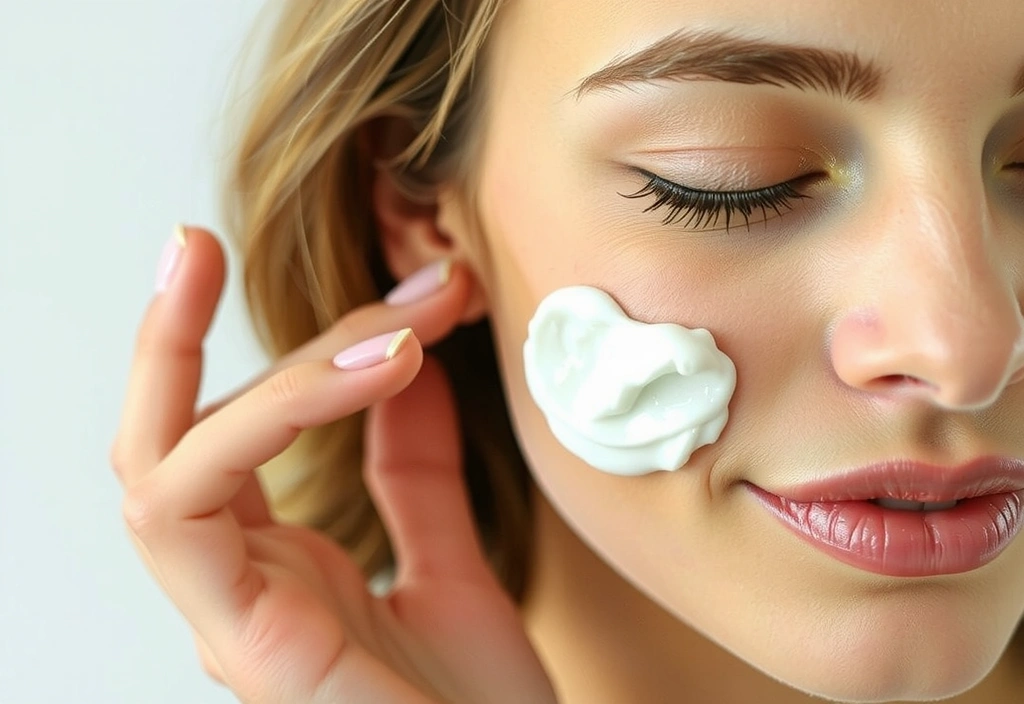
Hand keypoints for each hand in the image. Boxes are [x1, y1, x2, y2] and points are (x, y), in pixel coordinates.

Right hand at [111, 227, 557, 703]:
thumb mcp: (451, 560)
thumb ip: (418, 469)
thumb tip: (409, 363)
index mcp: (275, 569)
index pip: (223, 441)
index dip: (264, 351)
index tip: (368, 283)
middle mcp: (236, 590)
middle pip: (161, 442)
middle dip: (166, 336)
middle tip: (196, 239)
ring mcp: (230, 622)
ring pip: (166, 466)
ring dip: (264, 371)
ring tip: (387, 325)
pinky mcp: (246, 648)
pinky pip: (191, 515)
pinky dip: (269, 421)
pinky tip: (378, 370)